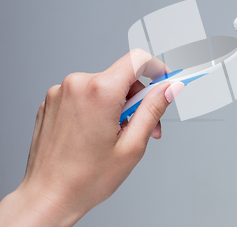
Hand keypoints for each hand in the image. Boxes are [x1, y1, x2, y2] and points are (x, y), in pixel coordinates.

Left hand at [0, 49, 184, 226]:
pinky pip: (84, 94)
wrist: (47, 197)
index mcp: (99, 92)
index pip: (137, 60)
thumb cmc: (85, 179)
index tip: (165, 80)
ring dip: (117, 105)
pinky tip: (96, 134)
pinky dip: (97, 108)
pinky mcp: (51, 102)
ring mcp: (60, 92)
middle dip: (138, 99)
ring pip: (103, 86)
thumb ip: (154, 109)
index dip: (156, 68)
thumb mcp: (133, 145)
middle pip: (121, 76)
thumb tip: (170, 88)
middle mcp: (76, 85)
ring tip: (116, 136)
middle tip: (144, 128)